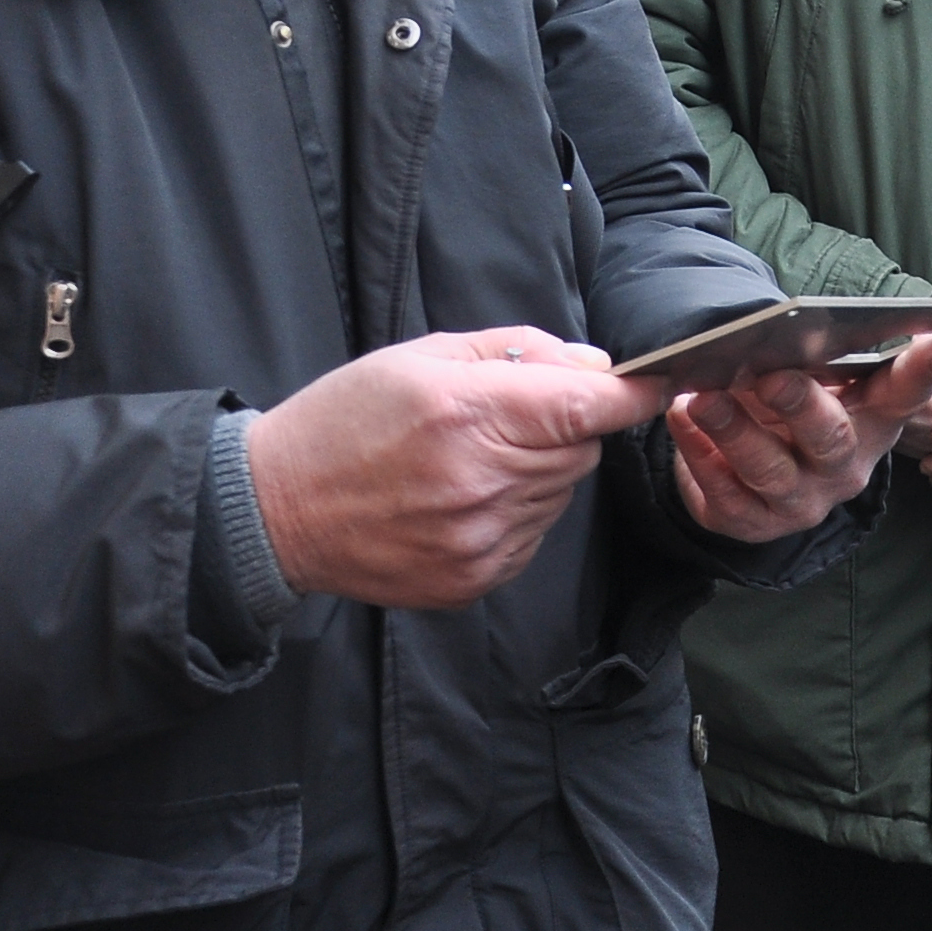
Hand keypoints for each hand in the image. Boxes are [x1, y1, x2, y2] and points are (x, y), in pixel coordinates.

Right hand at [244, 329, 667, 609]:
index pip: (586, 407)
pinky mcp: (473, 578)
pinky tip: (462, 498)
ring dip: (540, 470)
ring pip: (561, 493)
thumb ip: (518, 351)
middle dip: (565, 426)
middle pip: (581, 448)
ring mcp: (479, 539)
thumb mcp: (423, 356)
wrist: (278, 510)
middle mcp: (481, 482)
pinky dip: (517, 512)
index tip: (653, 385)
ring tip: (474, 459)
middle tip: (508, 416)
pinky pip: (533, 535)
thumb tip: (595, 366)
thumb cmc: (346, 420)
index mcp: (468, 413)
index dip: (630, 395)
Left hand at [667, 339, 931, 544]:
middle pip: (831, 439)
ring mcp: (800, 502)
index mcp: (871, 422)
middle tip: (771, 375)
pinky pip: (725, 496)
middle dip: (801, 406)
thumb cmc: (784, 407)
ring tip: (701, 396)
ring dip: (734, 431)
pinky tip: (680, 418)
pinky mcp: (753, 523)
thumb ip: (812, 355)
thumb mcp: (807, 379)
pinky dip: (698, 455)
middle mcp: (844, 467)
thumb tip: (793, 326)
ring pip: (770, 471)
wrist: (743, 467)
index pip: (904, 396)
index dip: (922, 370)